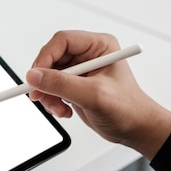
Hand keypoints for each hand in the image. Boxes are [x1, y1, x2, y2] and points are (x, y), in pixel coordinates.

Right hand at [26, 31, 170, 159]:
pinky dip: (52, 100)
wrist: (135, 129)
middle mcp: (88, 55)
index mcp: (99, 46)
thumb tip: (35, 76)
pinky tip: (64, 110)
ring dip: (48, 94)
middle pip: (51, 58)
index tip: (36, 76)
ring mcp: (80, 71)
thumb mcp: (93, 95)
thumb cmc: (128, 109)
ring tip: (59, 108)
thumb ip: (62, 84)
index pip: (62, 41)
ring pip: (48, 75)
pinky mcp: (74, 85)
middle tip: (40, 95)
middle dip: (45, 80)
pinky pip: (52, 87)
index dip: (46, 57)